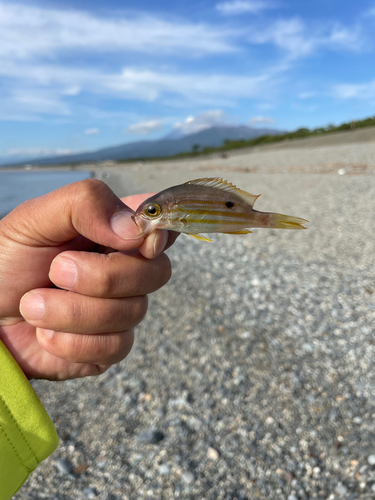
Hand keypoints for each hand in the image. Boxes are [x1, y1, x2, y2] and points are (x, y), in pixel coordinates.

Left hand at [0, 179, 175, 379]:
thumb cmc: (9, 260)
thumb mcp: (36, 218)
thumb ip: (86, 205)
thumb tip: (137, 229)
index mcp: (116, 231)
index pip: (164, 226)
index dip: (160, 233)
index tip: (138, 241)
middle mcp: (128, 269)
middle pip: (156, 272)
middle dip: (102, 276)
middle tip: (55, 270)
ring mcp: (122, 310)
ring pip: (132, 312)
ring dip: (72, 311)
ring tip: (33, 304)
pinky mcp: (110, 347)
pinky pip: (114, 347)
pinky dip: (71, 342)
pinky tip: (46, 333)